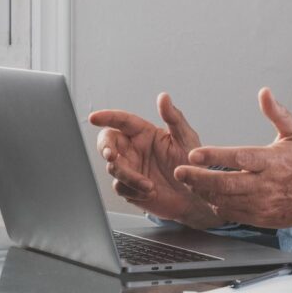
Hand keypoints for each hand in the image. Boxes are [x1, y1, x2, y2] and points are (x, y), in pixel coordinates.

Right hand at [89, 93, 222, 228]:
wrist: (196, 195)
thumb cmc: (193, 164)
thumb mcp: (186, 138)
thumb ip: (174, 117)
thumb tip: (164, 97)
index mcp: (144, 133)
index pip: (121, 120)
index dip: (106, 117)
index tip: (94, 117)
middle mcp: (134, 149)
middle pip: (108, 142)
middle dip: (105, 148)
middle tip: (112, 156)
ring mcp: (131, 168)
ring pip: (114, 168)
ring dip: (129, 177)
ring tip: (150, 186)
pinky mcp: (130, 188)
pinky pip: (120, 187)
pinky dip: (133, 191)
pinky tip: (151, 193)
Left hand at [174, 87, 291, 228]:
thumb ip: (278, 113)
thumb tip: (264, 92)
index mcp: (271, 161)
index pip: (239, 158)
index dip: (215, 156)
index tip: (194, 154)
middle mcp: (265, 184)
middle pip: (226, 183)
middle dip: (199, 178)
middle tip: (180, 171)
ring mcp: (261, 203)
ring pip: (225, 200)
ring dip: (203, 191)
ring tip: (187, 181)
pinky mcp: (259, 218)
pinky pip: (232, 213)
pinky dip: (216, 205)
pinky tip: (206, 195)